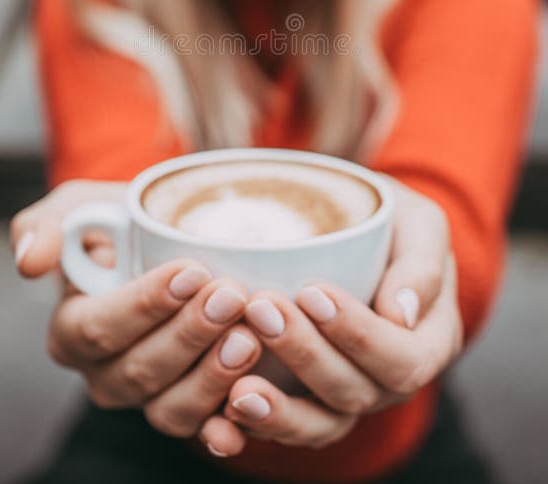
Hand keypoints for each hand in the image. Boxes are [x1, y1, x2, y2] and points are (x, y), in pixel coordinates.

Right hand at [11, 181, 261, 438]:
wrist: (174, 240)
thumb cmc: (123, 224)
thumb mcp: (79, 206)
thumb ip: (45, 224)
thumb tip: (30, 262)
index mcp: (72, 332)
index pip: (99, 328)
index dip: (145, 304)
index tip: (192, 270)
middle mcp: (105, 374)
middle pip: (141, 370)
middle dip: (189, 334)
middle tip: (231, 296)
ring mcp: (148, 398)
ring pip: (171, 407)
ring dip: (212, 377)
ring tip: (249, 337)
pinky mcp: (190, 409)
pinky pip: (202, 430)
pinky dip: (225, 427)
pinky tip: (250, 406)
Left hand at [199, 181, 462, 455]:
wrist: (360, 228)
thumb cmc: (395, 222)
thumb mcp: (421, 225)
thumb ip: (422, 264)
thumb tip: (402, 314)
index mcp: (430, 343)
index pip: (402, 359)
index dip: (358, 334)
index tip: (313, 291)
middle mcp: (389, 381)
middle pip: (353, 392)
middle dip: (305, 354)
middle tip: (260, 308)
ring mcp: (347, 395)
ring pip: (318, 424)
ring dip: (278, 410)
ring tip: (237, 390)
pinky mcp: (306, 399)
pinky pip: (283, 426)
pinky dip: (252, 428)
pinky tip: (219, 417)